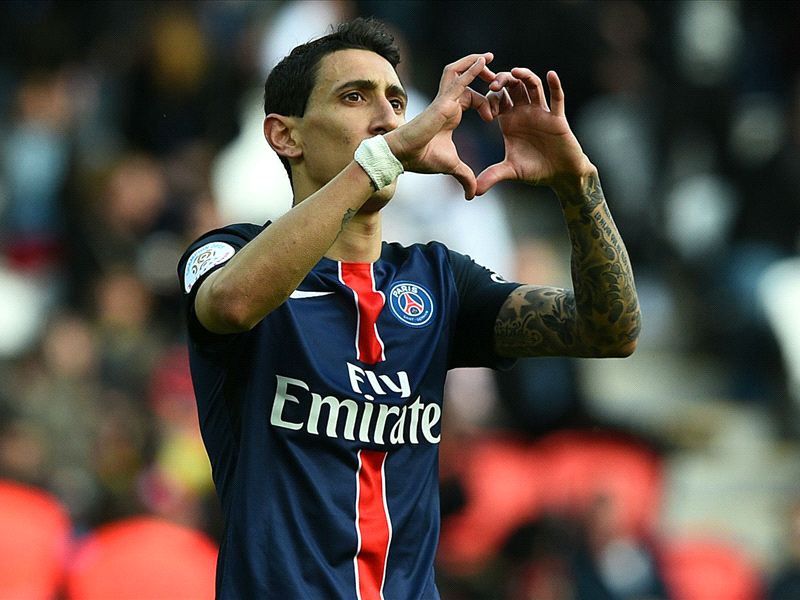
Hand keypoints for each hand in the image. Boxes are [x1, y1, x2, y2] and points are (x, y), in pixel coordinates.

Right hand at [385, 53, 495, 198]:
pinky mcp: (443, 100)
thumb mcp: (452, 166)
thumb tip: (471, 195)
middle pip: (467, 80)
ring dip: (476, 65)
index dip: (485, 104)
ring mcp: (445, 99)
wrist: (405, 155)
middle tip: (498, 81)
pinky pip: (459, 79)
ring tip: (491, 60)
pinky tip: (485, 60)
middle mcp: (447, 103)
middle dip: (483, 77)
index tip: (493, 117)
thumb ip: (465, 177)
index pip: (472, 98)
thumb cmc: (423, 158)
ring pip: (461, 72)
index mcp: (450, 114)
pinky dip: (472, 68)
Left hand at [476, 69, 594, 195]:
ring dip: (524, 77)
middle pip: (512, 87)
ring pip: (533, 86)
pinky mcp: (557, 118)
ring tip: (515, 72)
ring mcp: (541, 112)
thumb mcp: (511, 172)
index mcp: (510, 121)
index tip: (483, 109)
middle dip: (502, 81)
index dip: (489, 100)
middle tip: (492, 84)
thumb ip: (492, 176)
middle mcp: (525, 112)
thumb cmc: (536, 170)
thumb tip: (474, 191)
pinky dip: (555, 85)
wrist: (560, 175)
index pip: (497, 101)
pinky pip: (557, 98)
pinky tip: (550, 75)